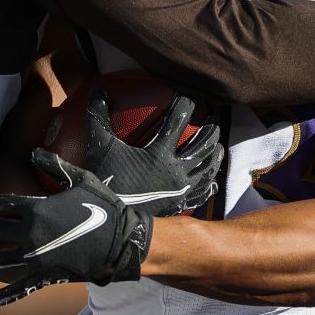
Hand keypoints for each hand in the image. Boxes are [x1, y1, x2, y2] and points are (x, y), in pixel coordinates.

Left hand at [0, 149, 153, 309]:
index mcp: (37, 208)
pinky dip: (2, 296)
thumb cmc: (102, 206)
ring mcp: (36, 257)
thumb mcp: (80, 179)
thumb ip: (54, 165)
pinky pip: (19, 288)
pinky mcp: (45, 275)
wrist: (121, 240)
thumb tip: (33, 151)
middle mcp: (30, 233)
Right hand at [85, 89, 222, 215]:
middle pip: (202, 145)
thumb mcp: (99, 146)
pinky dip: (208, 184)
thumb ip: (98, 117)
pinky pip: (200, 194)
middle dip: (210, 129)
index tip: (186, 98)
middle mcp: (176, 170)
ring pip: (207, 168)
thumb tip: (97, 91)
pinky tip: (211, 181)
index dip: (184, 105)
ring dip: (214, 154)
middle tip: (212, 119)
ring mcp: (180, 190)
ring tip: (217, 145)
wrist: (109, 223)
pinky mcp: (179, 205)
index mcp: (160, 153)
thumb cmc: (105, 181)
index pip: (178, 120)